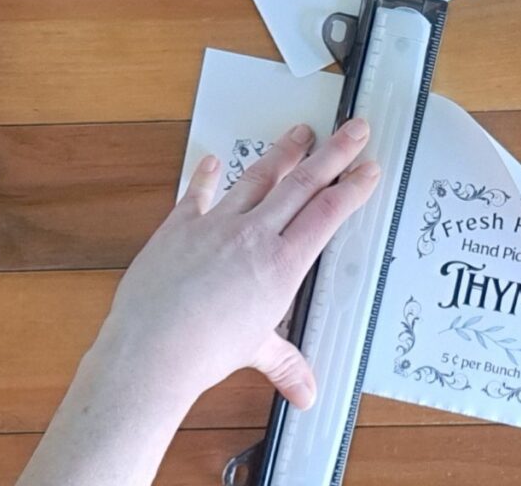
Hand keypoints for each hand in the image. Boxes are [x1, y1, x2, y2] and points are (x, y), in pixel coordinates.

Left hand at [99, 119, 380, 410]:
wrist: (152, 347)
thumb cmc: (204, 351)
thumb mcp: (255, 352)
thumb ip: (285, 365)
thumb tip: (306, 393)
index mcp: (280, 265)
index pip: (327, 215)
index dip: (352, 187)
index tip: (369, 167)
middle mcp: (253, 236)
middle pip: (303, 184)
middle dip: (333, 152)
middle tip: (354, 128)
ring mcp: (216, 225)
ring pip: (258, 178)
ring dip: (282, 153)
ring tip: (300, 132)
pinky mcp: (180, 225)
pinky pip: (198, 193)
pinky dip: (206, 175)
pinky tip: (212, 160)